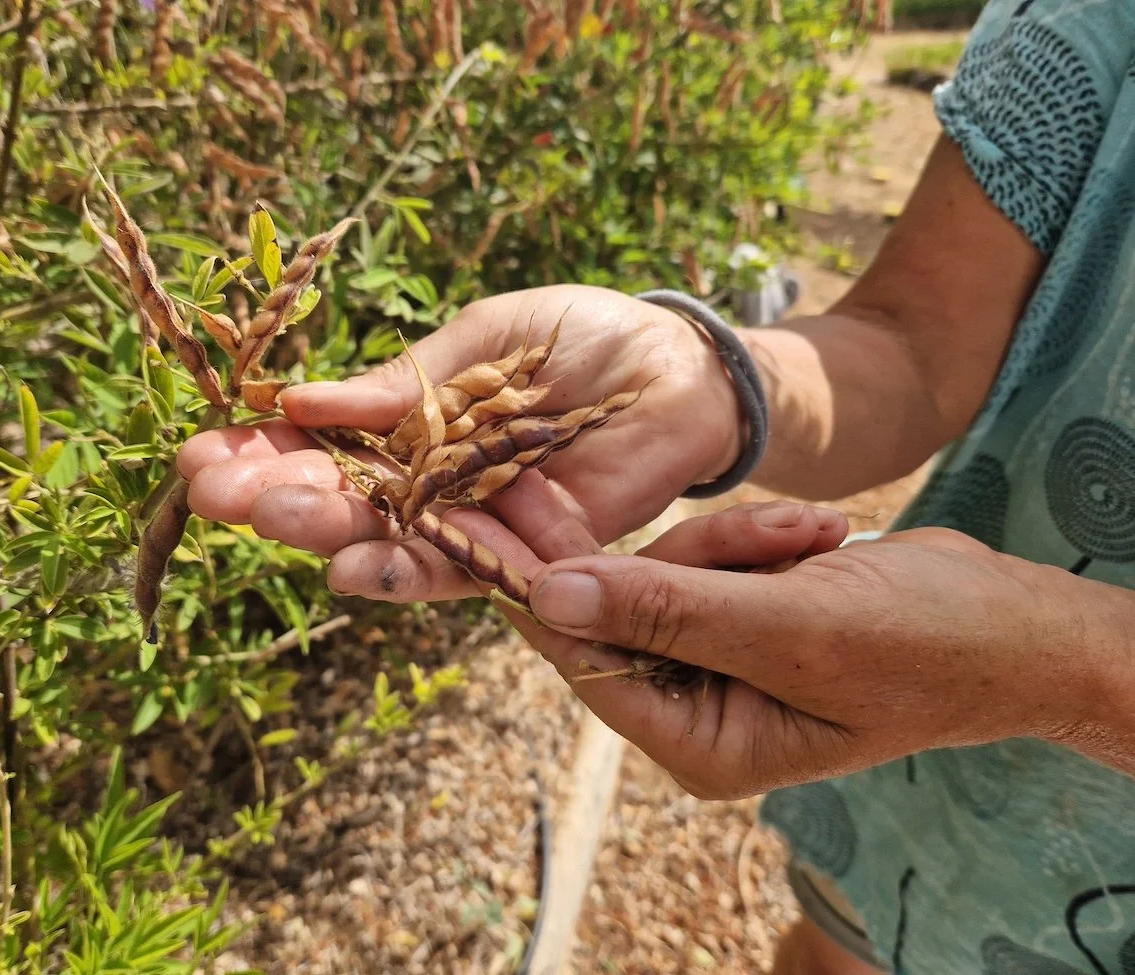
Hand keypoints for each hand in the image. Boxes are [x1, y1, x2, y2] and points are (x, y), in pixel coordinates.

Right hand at [176, 285, 741, 599]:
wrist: (682, 368)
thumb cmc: (582, 339)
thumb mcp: (483, 339)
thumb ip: (404, 384)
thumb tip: (301, 398)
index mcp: (411, 429)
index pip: (322, 449)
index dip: (262, 453)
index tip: (201, 451)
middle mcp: (433, 488)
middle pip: (343, 505)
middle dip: (274, 497)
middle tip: (210, 492)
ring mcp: (481, 526)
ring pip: (390, 544)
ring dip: (327, 535)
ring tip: (267, 519)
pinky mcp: (534, 557)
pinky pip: (467, 572)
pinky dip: (409, 571)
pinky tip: (350, 568)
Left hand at [506, 510, 1117, 797]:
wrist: (1012, 623)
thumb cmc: (919, 645)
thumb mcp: (788, 628)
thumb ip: (664, 610)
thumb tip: (546, 595)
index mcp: (698, 740)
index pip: (584, 657)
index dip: (532, 586)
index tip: (474, 517)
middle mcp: (696, 706)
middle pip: (621, 605)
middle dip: (675, 554)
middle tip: (680, 511)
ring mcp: (719, 656)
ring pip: (670, 568)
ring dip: (738, 542)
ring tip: (820, 542)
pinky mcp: (742, 611)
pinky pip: (713, 555)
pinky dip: (760, 537)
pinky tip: (824, 536)